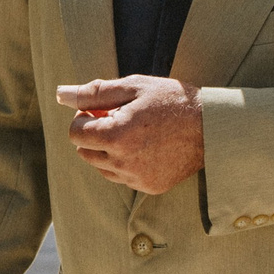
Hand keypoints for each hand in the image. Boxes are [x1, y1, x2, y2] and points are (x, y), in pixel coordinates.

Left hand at [58, 76, 204, 194]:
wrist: (213, 126)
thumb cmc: (172, 100)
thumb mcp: (133, 87)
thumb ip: (94, 92)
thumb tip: (60, 95)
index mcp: (116, 135)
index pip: (75, 133)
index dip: (83, 117)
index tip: (101, 108)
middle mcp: (123, 162)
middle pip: (84, 152)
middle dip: (93, 134)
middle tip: (117, 117)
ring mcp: (137, 178)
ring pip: (101, 166)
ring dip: (108, 149)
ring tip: (133, 132)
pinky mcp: (150, 187)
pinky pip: (122, 177)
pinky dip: (125, 163)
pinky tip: (146, 146)